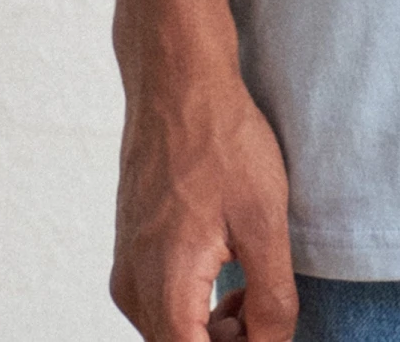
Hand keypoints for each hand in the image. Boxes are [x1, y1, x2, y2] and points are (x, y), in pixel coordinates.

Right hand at [110, 66, 296, 341]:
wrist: (178, 83)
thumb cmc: (223, 142)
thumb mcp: (265, 221)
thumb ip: (271, 297)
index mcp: (164, 289)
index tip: (269, 327)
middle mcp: (133, 289)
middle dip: (232, 341)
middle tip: (270, 306)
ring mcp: (128, 270)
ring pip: (174, 331)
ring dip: (215, 329)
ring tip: (256, 287)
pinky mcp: (131, 252)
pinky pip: (163, 303)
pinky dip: (198, 304)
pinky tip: (232, 270)